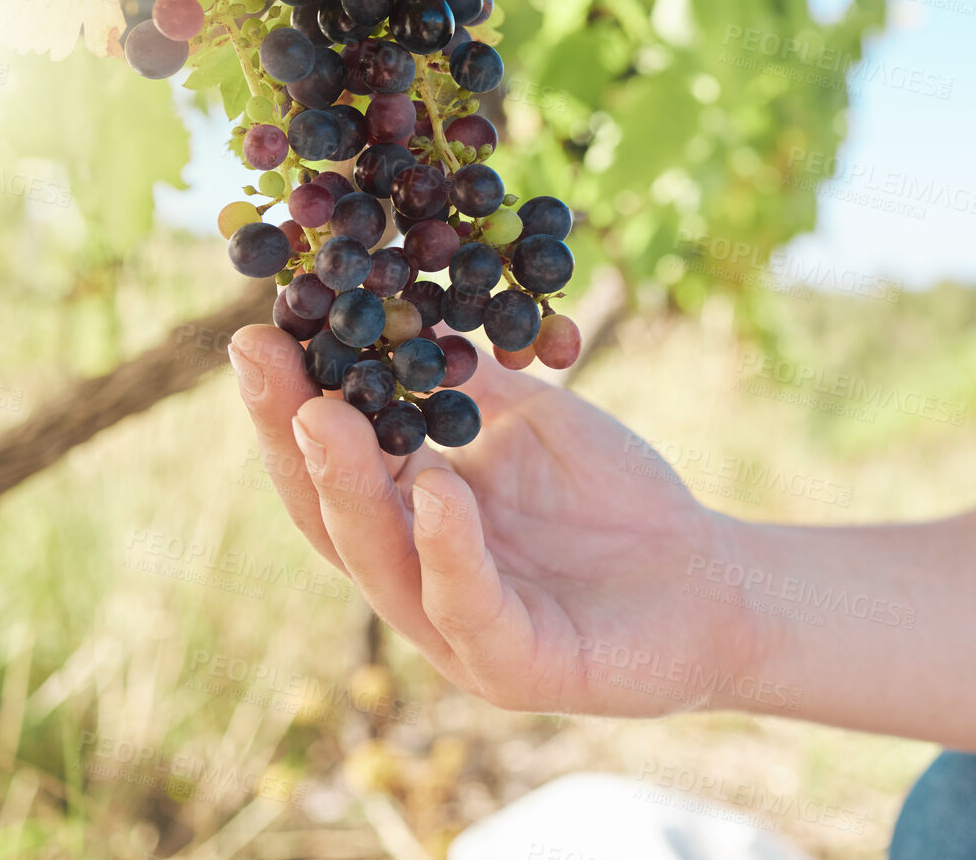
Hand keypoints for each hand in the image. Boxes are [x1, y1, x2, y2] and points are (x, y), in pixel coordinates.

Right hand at [227, 323, 765, 715]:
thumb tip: (404, 308)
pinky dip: (448, 550)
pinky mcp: (518, 669)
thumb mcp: (533, 423)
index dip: (289, 403)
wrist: (717, 580)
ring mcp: (461, 633)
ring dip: (349, 488)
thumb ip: (467, 385)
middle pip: (331, 515)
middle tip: (262, 360)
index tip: (259, 329)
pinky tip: (437, 492)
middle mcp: (419, 582)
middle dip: (290, 437)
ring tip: (323, 414)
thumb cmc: (619, 503)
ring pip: (383, 566)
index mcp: (413, 525)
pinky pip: (471, 608)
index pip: (332, 465)